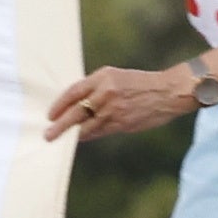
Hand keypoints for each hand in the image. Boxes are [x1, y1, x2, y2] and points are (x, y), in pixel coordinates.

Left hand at [45, 63, 200, 142]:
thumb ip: (97, 89)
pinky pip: (100, 132)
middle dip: (60, 125)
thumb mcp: (116, 78)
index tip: (50, 114)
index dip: (59, 104)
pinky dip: (89, 135)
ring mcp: (114, 109)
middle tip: (48, 134)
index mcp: (103, 77)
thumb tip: (76, 105)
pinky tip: (82, 137)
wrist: (168, 92)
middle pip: (76, 111)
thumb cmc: (140, 84)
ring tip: (62, 139)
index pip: (74, 91)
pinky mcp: (122, 123)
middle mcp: (107, 92)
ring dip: (74, 134)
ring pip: (87, 125)